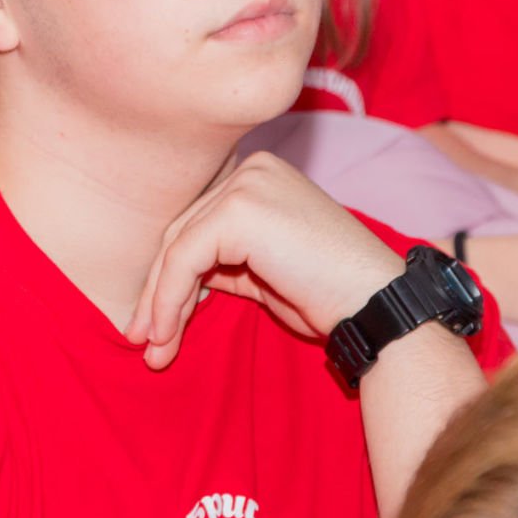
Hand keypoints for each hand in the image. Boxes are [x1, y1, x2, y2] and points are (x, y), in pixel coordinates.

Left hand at [125, 152, 403, 369]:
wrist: (374, 304)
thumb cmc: (328, 294)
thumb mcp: (263, 272)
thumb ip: (221, 264)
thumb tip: (169, 288)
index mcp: (259, 175)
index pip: (199, 223)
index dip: (171, 275)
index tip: (154, 322)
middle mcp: (250, 169)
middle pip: (183, 232)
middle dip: (159, 291)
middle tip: (143, 339)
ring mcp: (246, 184)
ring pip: (178, 245)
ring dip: (159, 303)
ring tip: (153, 348)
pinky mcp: (240, 208)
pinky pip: (185, 257)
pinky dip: (169, 299)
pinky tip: (167, 333)